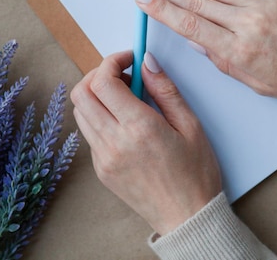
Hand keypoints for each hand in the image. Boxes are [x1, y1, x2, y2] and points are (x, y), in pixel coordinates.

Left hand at [70, 51, 220, 235]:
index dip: (112, 61)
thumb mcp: (190, 125)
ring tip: (124, 97)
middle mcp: (114, 142)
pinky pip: (89, 133)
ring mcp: (103, 158)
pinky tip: (124, 122)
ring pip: (80, 112)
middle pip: (81, 93)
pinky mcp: (101, 170)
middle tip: (121, 73)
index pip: (104, 81)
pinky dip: (99, 117)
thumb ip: (165, 90)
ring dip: (96, 95)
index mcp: (139, 128)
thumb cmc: (195, 173)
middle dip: (97, 74)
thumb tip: (147, 63)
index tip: (128, 58)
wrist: (187, 217)